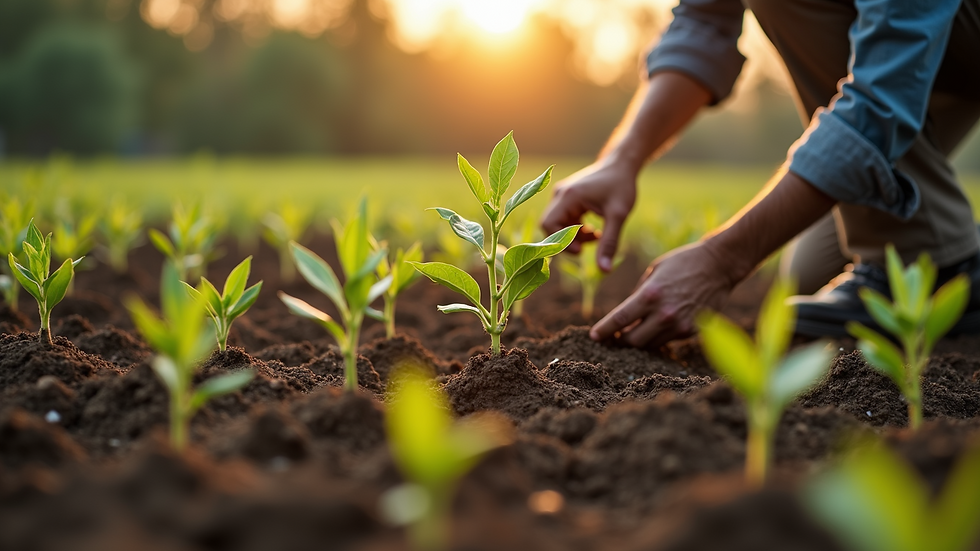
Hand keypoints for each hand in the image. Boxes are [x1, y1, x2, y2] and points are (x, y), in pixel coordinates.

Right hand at [540, 158, 636, 270]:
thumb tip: (604, 271)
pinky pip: (565, 220)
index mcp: (568, 196)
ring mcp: (563, 196)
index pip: (549, 224)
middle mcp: (560, 194)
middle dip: (569, 241)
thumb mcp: (618, 215)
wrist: (622, 165)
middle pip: (551, 226)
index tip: (581, 251)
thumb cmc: (621, 186)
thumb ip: (609, 243)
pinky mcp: (568, 199)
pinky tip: (594, 231)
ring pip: (559, 225)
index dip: (561, 242)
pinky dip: (577, 230)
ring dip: (575, 237)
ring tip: (597, 237)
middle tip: (588, 249)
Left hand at [590, 241, 735, 347]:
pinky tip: (658, 326)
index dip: (604, 331)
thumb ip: (639, 294)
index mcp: (650, 295)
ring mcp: (679, 325)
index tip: (594, 336)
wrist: (720, 265)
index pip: (619, 320)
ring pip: (651, 344)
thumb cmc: (683, 263)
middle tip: (617, 335)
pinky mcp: (692, 331)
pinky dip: (659, 336)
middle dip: (622, 340)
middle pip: (633, 340)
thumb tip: (627, 314)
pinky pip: (668, 340)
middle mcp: (664, 314)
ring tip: (636, 331)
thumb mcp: (654, 271)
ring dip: (641, 340)